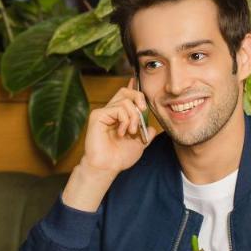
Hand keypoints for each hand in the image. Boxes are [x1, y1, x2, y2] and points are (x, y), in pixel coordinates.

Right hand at [62, 80, 156, 211]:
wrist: (108, 167)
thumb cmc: (119, 157)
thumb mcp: (139, 144)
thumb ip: (145, 133)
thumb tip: (152, 127)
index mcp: (118, 116)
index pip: (126, 96)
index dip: (134, 89)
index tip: (138, 82)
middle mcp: (110, 112)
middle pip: (125, 92)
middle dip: (138, 98)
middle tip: (143, 110)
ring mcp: (103, 113)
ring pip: (125, 101)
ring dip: (134, 117)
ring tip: (131, 132)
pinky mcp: (98, 115)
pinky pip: (118, 109)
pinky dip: (125, 120)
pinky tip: (122, 132)